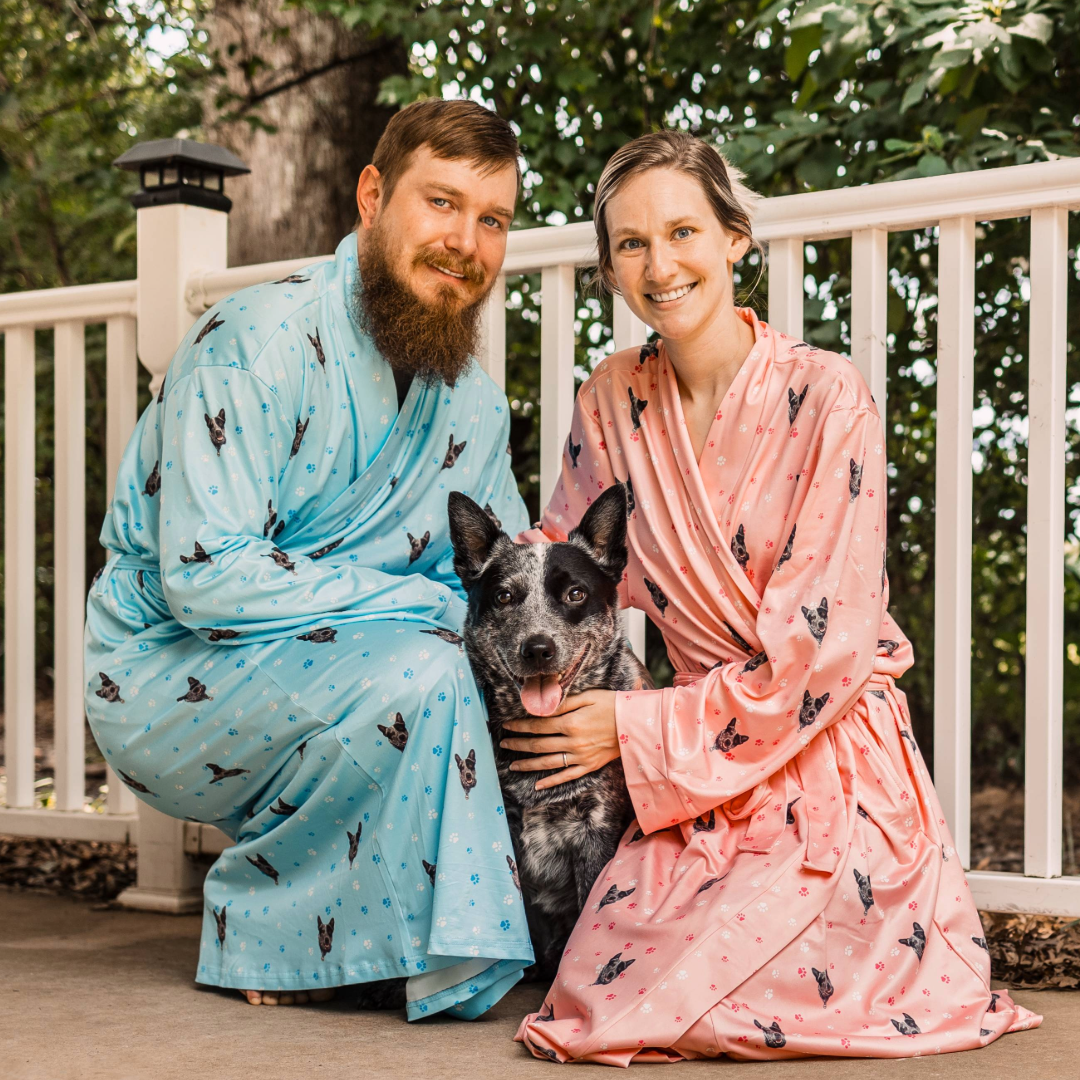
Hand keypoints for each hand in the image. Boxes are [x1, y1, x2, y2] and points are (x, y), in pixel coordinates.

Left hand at [500, 689, 619, 789]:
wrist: (637, 724)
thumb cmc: (613, 705)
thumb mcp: (589, 697)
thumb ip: (564, 703)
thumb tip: (543, 707)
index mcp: (571, 723)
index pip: (538, 725)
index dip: (520, 726)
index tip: (507, 725)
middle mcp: (573, 742)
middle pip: (539, 745)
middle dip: (518, 744)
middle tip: (503, 744)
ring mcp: (580, 756)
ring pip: (548, 762)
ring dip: (528, 764)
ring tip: (512, 765)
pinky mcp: (589, 766)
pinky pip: (566, 776)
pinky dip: (551, 781)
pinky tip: (537, 784)